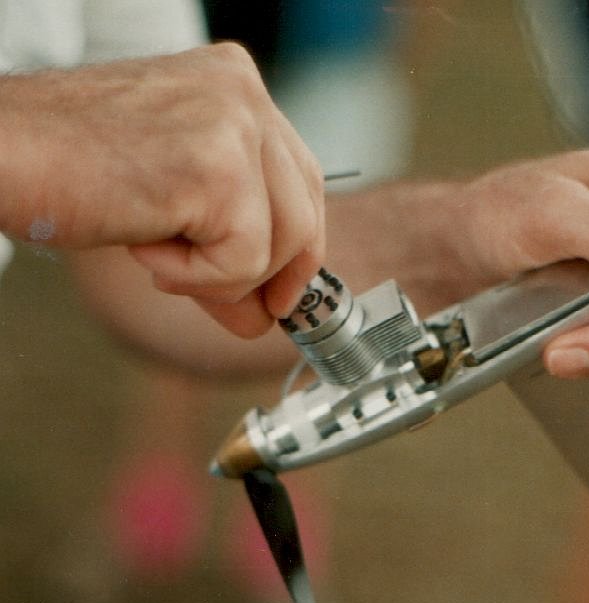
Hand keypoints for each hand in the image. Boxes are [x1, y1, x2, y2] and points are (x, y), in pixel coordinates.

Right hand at [0, 43, 324, 337]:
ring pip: (280, 245)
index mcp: (235, 84)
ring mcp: (234, 124)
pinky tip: (143, 246)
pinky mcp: (218, 169)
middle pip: (304, 214)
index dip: (298, 248)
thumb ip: (229, 242)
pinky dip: (191, 279)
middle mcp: (243, 91)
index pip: (302, 180)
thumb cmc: (67, 169)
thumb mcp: (172, 201)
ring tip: (157, 253)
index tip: (280, 294)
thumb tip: (268, 315)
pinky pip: (242, 263)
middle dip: (273, 277)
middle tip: (234, 309)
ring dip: (219, 278)